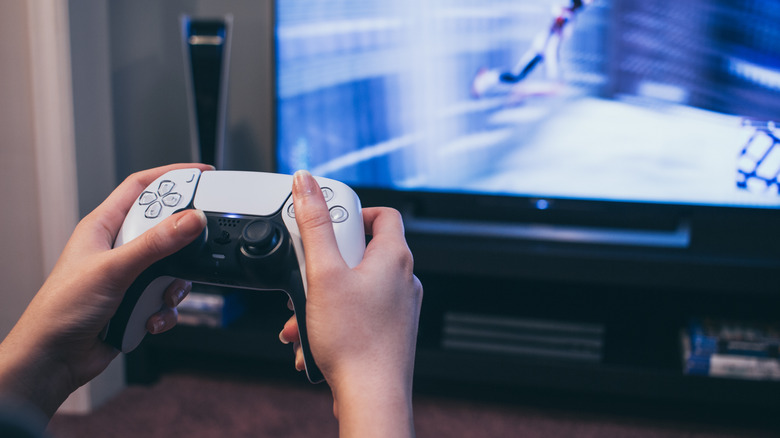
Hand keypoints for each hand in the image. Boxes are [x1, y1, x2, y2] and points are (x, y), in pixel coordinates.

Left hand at [0, 163, 212, 417]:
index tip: (202, 175)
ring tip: (160, 295)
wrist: (53, 360)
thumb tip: (190, 219)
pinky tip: (149, 319)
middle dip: (181, 244)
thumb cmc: (61, 311)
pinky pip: (167, 298)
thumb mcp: (113, 270)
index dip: (171, 176)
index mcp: (103, 226)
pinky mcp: (137, 301)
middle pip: (165, 228)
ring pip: (172, 267)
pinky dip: (165, 311)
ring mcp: (129, 275)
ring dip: (173, 286)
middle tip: (195, 248)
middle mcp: (117, 248)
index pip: (141, 187)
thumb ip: (155, 244)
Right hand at [279, 171, 422, 436]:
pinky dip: (332, 318)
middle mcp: (403, 279)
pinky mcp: (389, 330)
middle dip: (324, 264)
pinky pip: (357, 312)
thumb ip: (314, 224)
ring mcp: (398, 307)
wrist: (371, 395)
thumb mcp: (323, 273)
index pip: (382, 214)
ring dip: (321, 296)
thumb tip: (306, 183)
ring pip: (354, 286)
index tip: (326, 223)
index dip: (353, 213)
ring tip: (302, 313)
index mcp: (394, 257)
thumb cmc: (355, 340)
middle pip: (361, 252)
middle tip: (307, 274)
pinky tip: (311, 337)